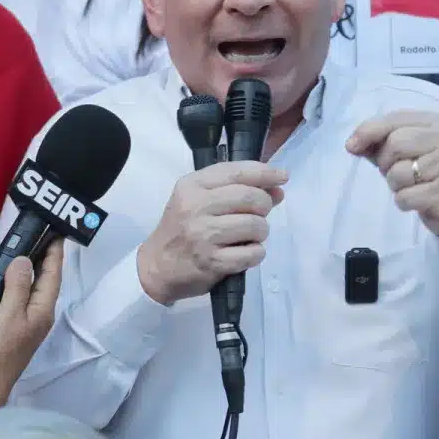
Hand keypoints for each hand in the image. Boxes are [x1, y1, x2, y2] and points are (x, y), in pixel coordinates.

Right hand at [0, 239, 64, 385]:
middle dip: (10, 265)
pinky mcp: (1, 327)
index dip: (54, 253)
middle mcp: (34, 313)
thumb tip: (24, 260)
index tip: (55, 233)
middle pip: (28, 279)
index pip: (52, 274)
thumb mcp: (8, 313)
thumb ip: (17, 285)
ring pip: (6, 290)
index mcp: (42, 309)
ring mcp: (18, 320)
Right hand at [137, 161, 286, 304]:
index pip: (237, 172)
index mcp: (192, 186)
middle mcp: (196, 207)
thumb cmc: (182, 229)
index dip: (265, 173)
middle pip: (250, 198)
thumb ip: (235, 190)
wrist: (157, 266)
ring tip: (248, 236)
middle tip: (259, 214)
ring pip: (255, 226)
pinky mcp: (212, 261)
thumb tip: (277, 189)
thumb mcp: (199, 200)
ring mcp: (203, 235)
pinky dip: (256, 254)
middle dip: (264, 206)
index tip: (282, 176)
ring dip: (260, 232)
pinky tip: (244, 253)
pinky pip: (252, 253)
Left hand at [348, 111, 438, 239]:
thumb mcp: (398, 152)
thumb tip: (351, 144)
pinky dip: (403, 202)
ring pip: (398, 172)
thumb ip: (375, 142)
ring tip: (412, 185)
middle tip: (398, 172)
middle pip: (395, 144)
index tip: (351, 146)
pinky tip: (418, 200)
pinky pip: (405, 196)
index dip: (367, 132)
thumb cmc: (422, 173)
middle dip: (385, 163)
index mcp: (434, 122)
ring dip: (395, 185)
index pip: (393, 119)